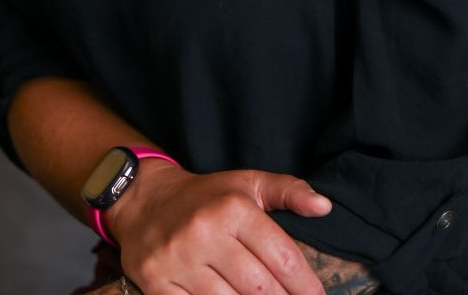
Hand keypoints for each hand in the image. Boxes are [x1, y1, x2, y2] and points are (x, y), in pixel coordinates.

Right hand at [107, 161, 332, 294]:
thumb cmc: (206, 196)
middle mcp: (205, 232)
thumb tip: (324, 206)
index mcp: (233, 208)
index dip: (305, 285)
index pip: (281, 256)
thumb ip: (288, 191)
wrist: (143, 199)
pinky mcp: (156, 283)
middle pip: (259, 288)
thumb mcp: (247, 184)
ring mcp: (178, 260)